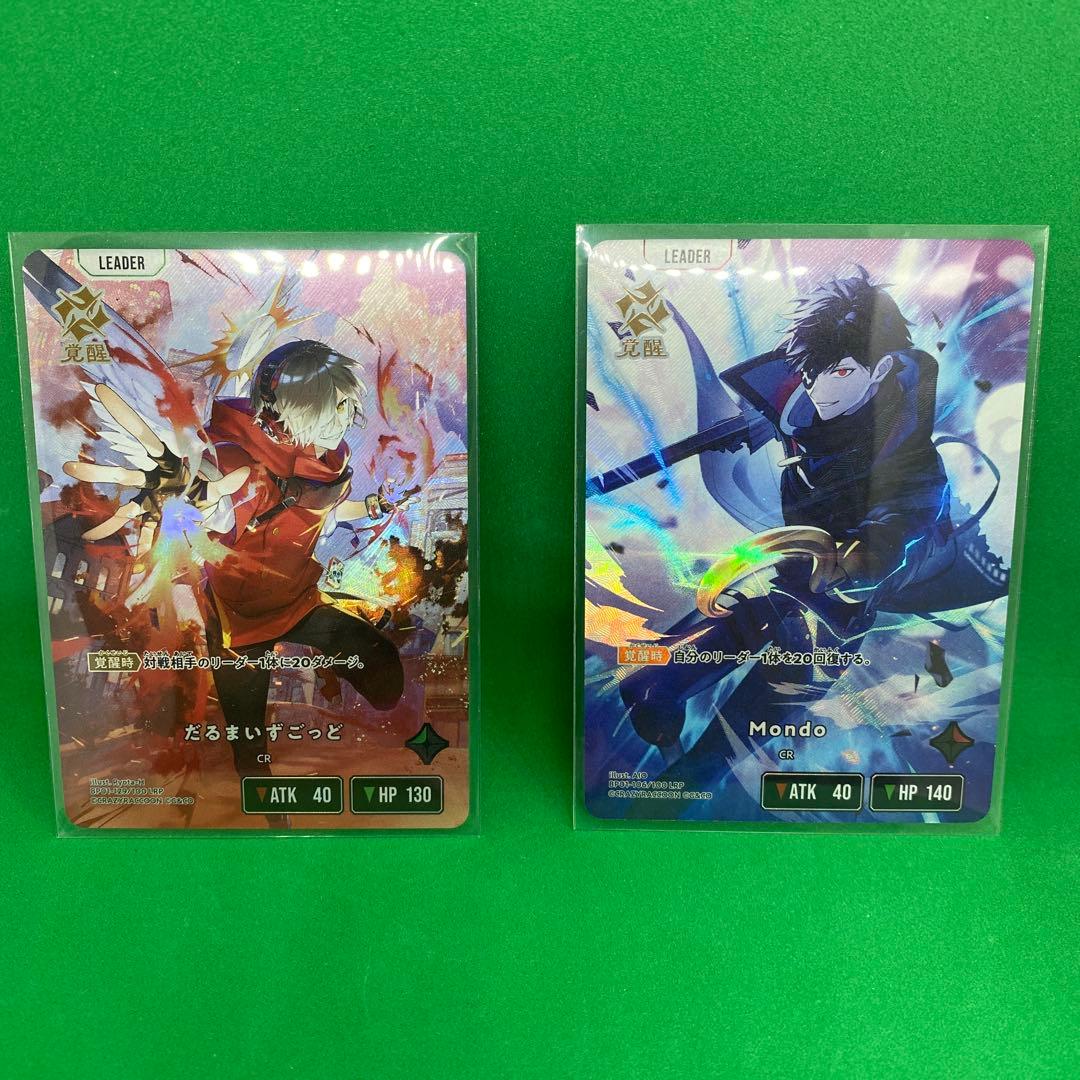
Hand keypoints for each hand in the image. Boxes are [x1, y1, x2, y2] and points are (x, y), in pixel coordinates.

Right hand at [62, 386, 248, 544]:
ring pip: (122, 500)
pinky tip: (90, 537)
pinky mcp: (147, 515)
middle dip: (100, 471)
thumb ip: (227, 482)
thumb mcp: (214, 488)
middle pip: (124, 474)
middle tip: (70, 467)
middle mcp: (151, 478)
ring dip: (103, 502)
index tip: (103, 393)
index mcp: (166, 464)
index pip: (144, 437)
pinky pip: (129, 524)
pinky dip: (110, 531)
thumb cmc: (202, 491)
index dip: (125, 416)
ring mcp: (146, 497)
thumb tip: (246, 472)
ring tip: (74, 493)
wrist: (202, 509)